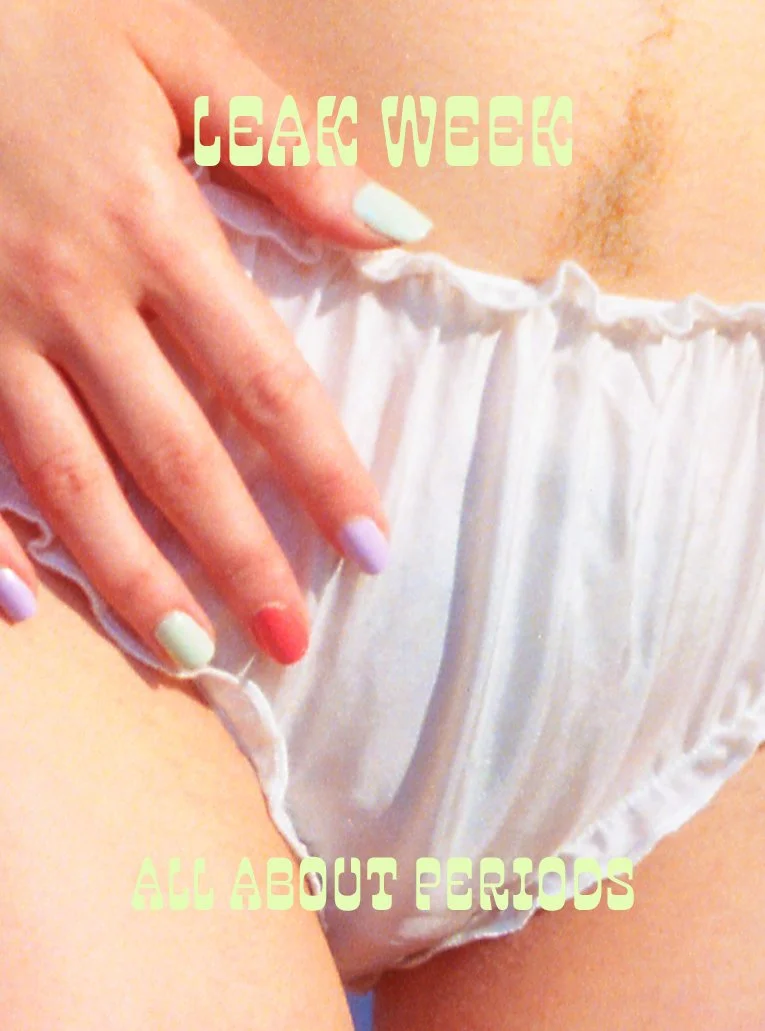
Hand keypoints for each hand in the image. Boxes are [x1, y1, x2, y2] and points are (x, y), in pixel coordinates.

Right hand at [0, 0, 431, 666]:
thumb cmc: (30, 27)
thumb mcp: (169, 52)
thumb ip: (283, 147)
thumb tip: (396, 231)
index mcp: (150, 226)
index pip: (265, 382)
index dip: (324, 475)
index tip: (370, 549)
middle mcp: (72, 297)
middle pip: (178, 458)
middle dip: (242, 559)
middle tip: (290, 643)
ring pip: (74, 484)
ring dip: (136, 579)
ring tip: (193, 655)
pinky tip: (30, 613)